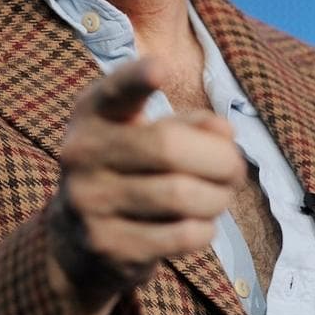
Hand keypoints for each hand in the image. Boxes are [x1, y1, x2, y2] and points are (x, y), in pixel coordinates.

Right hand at [46, 58, 245, 314]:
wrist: (76, 240)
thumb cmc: (130, 171)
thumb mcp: (149, 136)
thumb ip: (189, 125)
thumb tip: (226, 133)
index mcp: (92, 113)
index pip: (116, 91)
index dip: (137, 79)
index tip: (160, 69)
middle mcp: (81, 152)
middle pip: (169, 147)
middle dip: (220, 159)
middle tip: (237, 167)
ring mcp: (88, 201)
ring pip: (181, 195)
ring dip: (218, 198)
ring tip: (220, 197)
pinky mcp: (106, 245)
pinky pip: (180, 235)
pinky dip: (205, 230)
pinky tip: (200, 225)